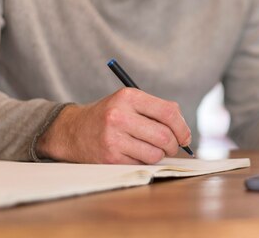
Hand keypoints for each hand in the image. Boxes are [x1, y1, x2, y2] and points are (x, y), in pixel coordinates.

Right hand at [36, 88, 191, 163]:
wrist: (73, 130)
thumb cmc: (110, 115)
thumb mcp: (129, 102)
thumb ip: (158, 110)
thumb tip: (184, 131)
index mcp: (128, 96)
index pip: (168, 112)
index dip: (183, 127)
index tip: (185, 136)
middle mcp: (120, 115)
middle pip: (164, 136)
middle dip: (174, 145)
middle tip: (172, 146)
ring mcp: (113, 138)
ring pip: (155, 153)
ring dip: (159, 155)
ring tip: (150, 148)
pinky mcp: (109, 157)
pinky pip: (141, 163)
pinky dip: (144, 160)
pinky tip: (133, 153)